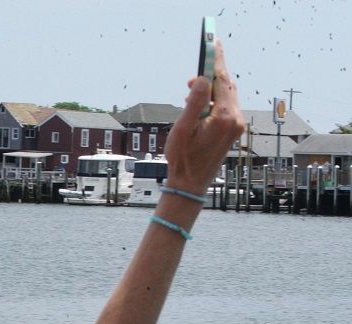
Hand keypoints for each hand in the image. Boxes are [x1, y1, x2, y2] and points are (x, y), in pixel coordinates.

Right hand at [163, 40, 245, 194]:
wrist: (191, 184)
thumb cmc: (183, 159)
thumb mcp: (183, 129)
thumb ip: (195, 102)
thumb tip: (202, 79)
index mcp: (224, 117)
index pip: (221, 80)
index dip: (216, 60)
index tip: (212, 44)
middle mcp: (236, 120)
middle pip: (227, 86)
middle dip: (211, 76)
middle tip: (193, 74)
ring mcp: (237, 126)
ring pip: (227, 96)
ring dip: (211, 90)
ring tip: (190, 95)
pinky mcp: (233, 130)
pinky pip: (227, 107)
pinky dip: (214, 101)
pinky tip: (199, 107)